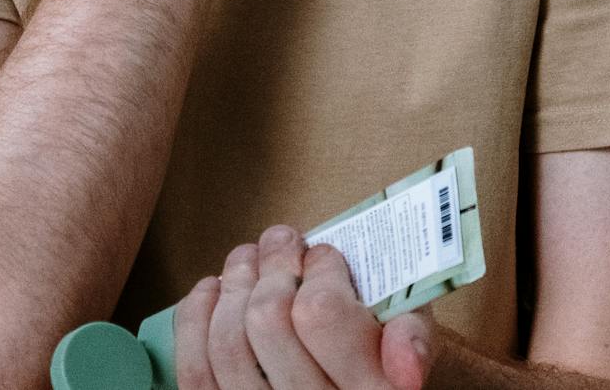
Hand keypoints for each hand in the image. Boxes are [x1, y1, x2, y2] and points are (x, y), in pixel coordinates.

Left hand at [174, 224, 435, 388]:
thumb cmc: (381, 358)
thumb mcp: (414, 339)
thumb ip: (413, 336)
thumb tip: (406, 366)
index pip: (321, 314)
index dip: (318, 269)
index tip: (322, 255)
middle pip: (266, 320)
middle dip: (270, 264)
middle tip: (282, 239)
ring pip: (227, 343)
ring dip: (233, 283)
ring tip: (248, 257)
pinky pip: (194, 371)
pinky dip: (196, 318)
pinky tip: (215, 289)